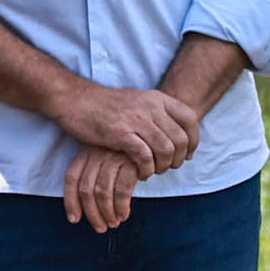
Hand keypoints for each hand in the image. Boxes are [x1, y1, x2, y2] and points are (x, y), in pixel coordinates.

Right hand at [58, 83, 197, 174]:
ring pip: (165, 149)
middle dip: (178, 159)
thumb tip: (180, 137)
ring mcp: (135, 119)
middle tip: (167, 167)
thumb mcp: (138, 102)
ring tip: (153, 171)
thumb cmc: (107, 106)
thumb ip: (158, 116)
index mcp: (157, 98)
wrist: (75, 100)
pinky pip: (144, 156)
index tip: (188, 155)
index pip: (190, 119)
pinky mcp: (120, 133)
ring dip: (162, 166)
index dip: (194, 140)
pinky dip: (146, 168)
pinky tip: (139, 172)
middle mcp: (150, 106)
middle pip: (180, 139)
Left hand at [60, 145, 142, 233]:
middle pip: (87, 190)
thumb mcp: (105, 160)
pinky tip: (123, 215)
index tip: (74, 219)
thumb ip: (93, 178)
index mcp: (87, 152)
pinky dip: (121, 207)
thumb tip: (78, 213)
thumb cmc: (127, 156)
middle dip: (92, 214)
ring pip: (103, 193)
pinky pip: (122, 191)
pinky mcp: (132, 162)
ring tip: (113, 223)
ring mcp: (114, 156)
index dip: (70, 202)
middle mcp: (98, 152)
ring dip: (107, 214)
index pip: (72, 178)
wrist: (153, 142)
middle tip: (100, 228)